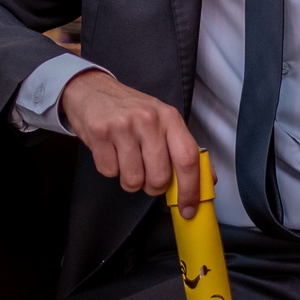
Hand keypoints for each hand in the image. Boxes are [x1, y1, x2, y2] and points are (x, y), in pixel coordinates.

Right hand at [61, 70, 201, 216]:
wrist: (92, 89)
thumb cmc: (131, 110)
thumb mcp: (162, 121)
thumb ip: (184, 150)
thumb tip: (207, 180)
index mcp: (170, 118)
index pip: (188, 159)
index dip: (191, 189)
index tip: (188, 209)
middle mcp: (149, 120)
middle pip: (159, 177)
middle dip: (153, 187)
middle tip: (146, 174)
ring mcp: (123, 126)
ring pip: (133, 180)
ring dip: (130, 180)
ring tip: (126, 160)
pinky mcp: (100, 133)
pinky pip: (110, 173)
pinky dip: (110, 169)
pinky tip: (111, 152)